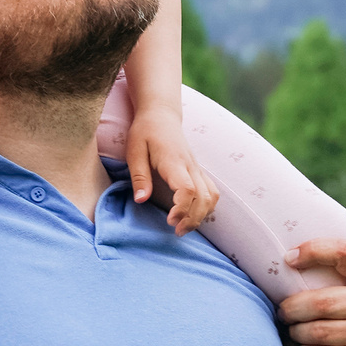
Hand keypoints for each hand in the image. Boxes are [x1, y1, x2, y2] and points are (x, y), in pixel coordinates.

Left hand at [124, 105, 215, 234]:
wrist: (161, 114)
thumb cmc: (145, 131)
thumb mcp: (134, 151)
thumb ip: (139, 176)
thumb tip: (141, 200)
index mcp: (174, 161)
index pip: (187, 189)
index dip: (182, 208)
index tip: (170, 221)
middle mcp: (190, 166)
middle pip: (203, 197)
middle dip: (193, 218)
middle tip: (176, 232)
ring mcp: (197, 168)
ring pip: (211, 196)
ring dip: (202, 215)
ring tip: (184, 227)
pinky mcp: (198, 170)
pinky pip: (211, 191)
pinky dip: (207, 207)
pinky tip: (194, 215)